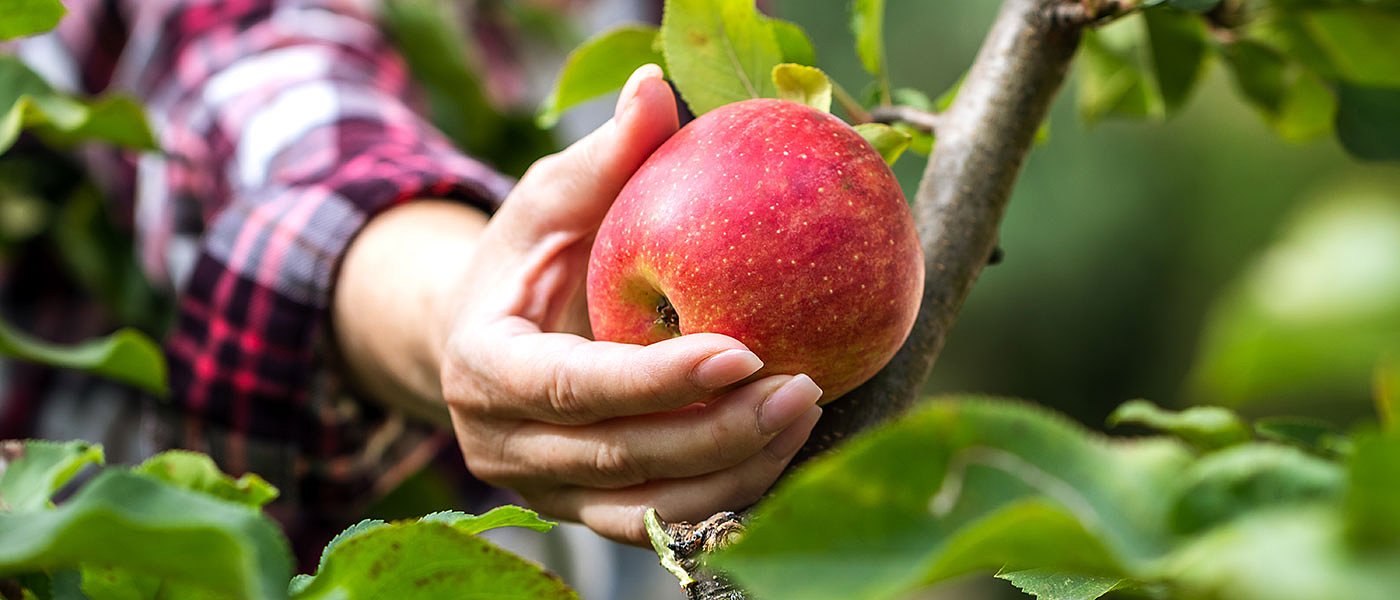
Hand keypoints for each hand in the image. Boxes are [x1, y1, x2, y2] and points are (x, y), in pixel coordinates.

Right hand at [438, 65, 822, 543]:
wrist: (482, 341)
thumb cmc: (524, 260)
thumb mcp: (549, 202)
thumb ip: (602, 159)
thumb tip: (658, 88)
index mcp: (483, 369)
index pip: (568, 386)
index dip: (654, 379)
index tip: (742, 350)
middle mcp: (505, 446)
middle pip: (621, 456)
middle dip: (718, 431)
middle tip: (804, 387)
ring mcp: (546, 491)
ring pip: (649, 507)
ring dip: (736, 471)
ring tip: (808, 414)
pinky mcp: (587, 512)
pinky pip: (663, 522)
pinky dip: (726, 497)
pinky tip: (785, 455)